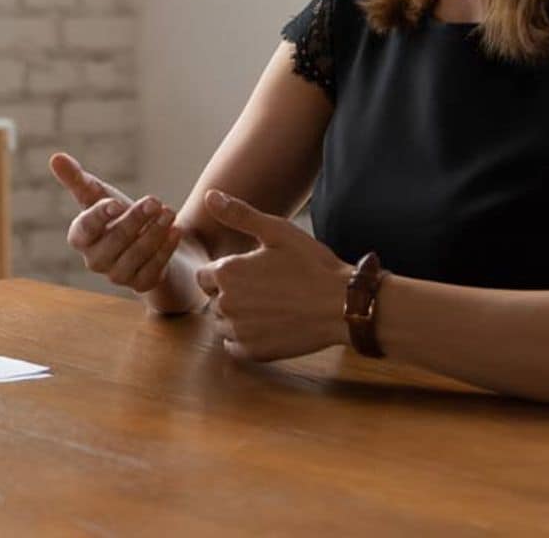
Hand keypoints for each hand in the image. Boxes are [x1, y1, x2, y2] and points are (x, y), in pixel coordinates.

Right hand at [51, 152, 182, 293]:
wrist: (147, 240)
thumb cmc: (117, 215)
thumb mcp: (99, 195)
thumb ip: (77, 180)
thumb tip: (56, 157)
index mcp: (80, 238)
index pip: (85, 229)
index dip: (100, 216)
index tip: (117, 203)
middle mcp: (95, 260)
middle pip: (114, 241)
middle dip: (135, 220)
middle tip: (154, 201)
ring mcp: (118, 275)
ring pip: (136, 255)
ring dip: (154, 232)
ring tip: (169, 211)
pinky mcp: (142, 284)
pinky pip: (154, 268)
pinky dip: (166, 248)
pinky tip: (176, 230)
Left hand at [194, 190, 351, 361]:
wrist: (344, 305)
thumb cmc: (312, 265)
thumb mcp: (277, 231)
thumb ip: (239, 214)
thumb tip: (210, 196)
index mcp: (227, 273)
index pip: (204, 276)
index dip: (225, 272)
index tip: (251, 272)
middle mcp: (226, 304)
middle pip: (213, 300)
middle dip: (231, 294)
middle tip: (265, 289)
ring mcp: (240, 332)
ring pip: (222, 324)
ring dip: (237, 317)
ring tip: (270, 306)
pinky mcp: (254, 352)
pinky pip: (234, 346)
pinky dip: (245, 338)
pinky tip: (269, 325)